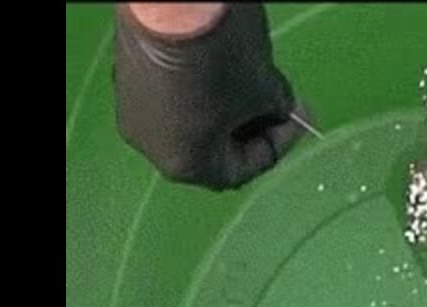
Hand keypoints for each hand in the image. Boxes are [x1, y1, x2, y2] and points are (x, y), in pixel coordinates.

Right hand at [113, 3, 308, 190]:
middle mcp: (151, 146)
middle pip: (213, 149)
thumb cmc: (224, 58)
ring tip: (256, 83)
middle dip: (251, 127)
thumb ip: (275, 111)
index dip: (278, 146)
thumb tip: (278, 109)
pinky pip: (172, 99)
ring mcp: (135, 111)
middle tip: (281, 104)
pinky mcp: (127, 78)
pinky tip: (222, 68)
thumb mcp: (264, 90)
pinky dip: (201, 92)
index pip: (241, 170)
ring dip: (226, 111)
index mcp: (185, 164)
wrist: (175, 1)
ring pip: (191, 123)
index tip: (299, 120)